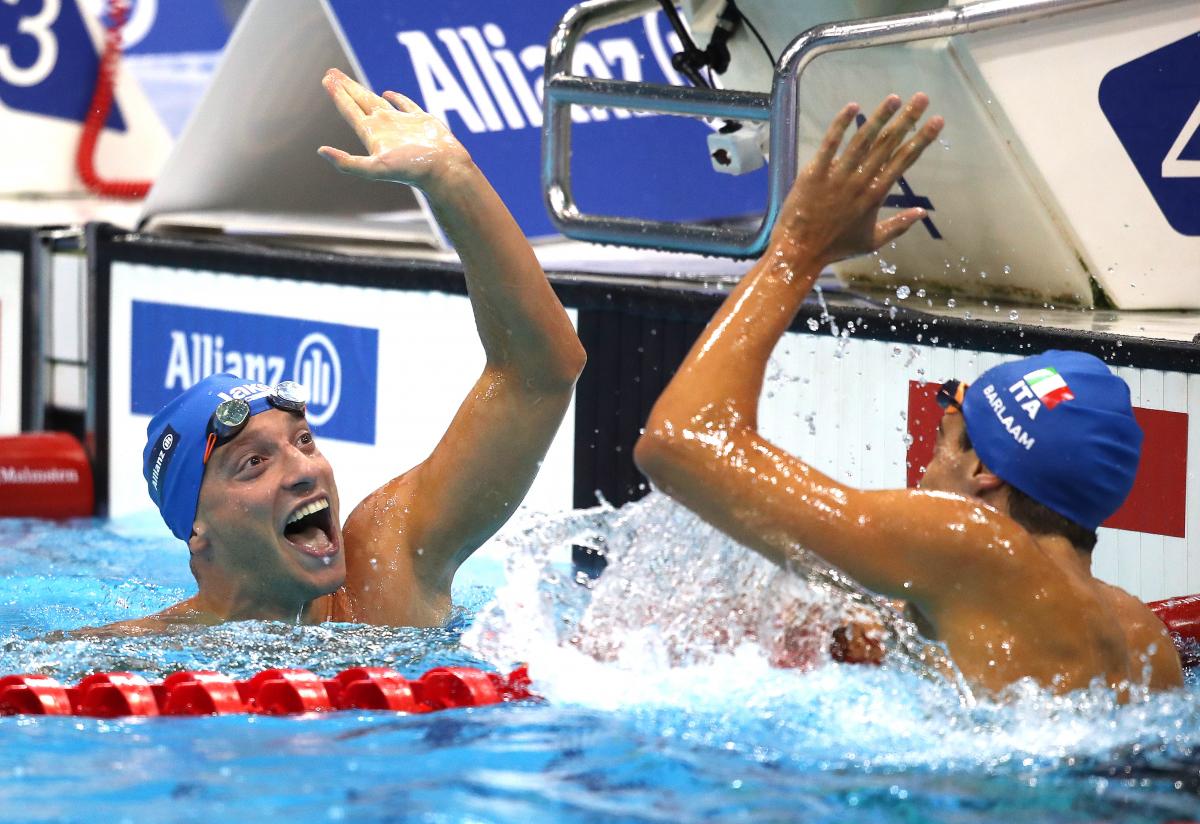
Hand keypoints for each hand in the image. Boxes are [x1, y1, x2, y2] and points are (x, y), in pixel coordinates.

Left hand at [318, 68, 471, 191]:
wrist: (443, 169)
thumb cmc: (412, 169)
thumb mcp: (375, 169)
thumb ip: (347, 163)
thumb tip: (320, 151)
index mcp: (372, 134)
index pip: (349, 110)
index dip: (337, 95)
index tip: (325, 79)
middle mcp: (384, 127)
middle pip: (359, 102)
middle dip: (344, 88)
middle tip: (330, 73)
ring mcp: (402, 123)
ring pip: (378, 100)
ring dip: (362, 90)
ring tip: (349, 81)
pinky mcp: (421, 121)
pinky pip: (406, 105)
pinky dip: (397, 98)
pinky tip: (389, 93)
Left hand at [771, 93, 942, 266]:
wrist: (800, 251)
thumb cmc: (836, 247)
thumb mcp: (872, 241)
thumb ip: (899, 226)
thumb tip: (922, 213)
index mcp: (876, 195)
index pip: (904, 161)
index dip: (921, 139)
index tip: (937, 120)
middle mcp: (860, 181)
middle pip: (888, 144)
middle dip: (907, 119)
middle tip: (922, 98)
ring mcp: (837, 175)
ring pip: (862, 140)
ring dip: (879, 117)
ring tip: (895, 98)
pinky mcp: (814, 172)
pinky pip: (829, 144)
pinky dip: (840, 125)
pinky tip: (852, 106)